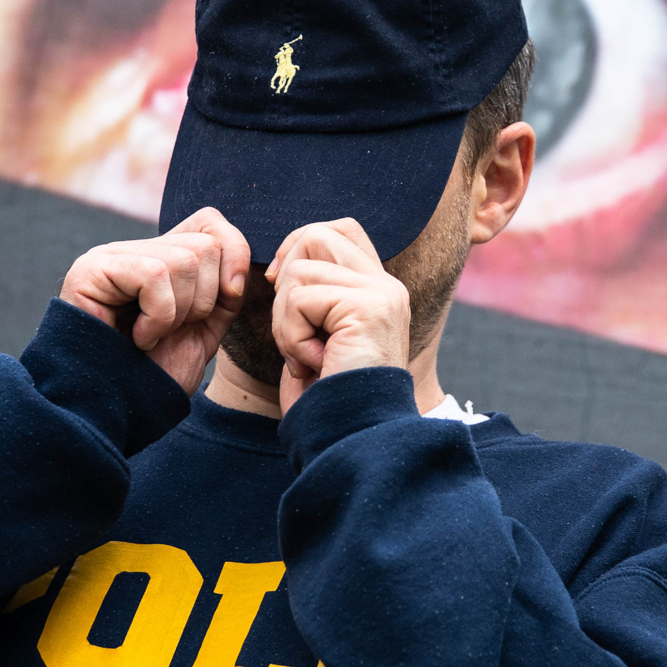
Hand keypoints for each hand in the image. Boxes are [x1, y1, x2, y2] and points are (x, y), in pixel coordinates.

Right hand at [61, 208, 249, 394]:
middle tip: (171, 330)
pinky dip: (158, 316)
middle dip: (204, 300)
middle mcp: (135, 251)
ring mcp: (111, 256)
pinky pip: (154, 276)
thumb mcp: (202, 331)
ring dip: (179, 313)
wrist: (112, 411)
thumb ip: (222, 294)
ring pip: (183, 261)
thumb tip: (239, 264)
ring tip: (150, 337)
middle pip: (204, 244)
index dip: (233, 255)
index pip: (210, 222)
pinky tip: (137, 338)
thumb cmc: (152, 377)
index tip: (229, 298)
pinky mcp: (91, 270)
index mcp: (161, 260)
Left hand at [267, 218, 409, 413]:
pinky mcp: (367, 307)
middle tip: (295, 329)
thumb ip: (314, 294)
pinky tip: (312, 363)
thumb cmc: (326, 396)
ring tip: (306, 355)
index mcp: (378, 289)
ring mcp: (381, 294)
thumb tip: (281, 264)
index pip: (338, 229)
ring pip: (299, 271)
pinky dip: (291, 336)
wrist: (348, 437)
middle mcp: (386, 286)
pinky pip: (299, 299)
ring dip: (286, 320)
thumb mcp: (318, 335)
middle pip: (316, 235)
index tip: (280, 287)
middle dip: (286, 281)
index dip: (299, 246)